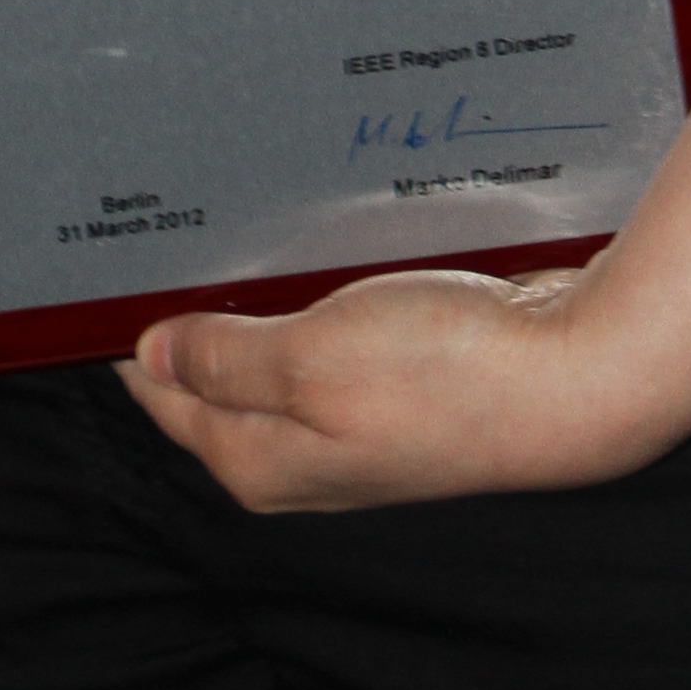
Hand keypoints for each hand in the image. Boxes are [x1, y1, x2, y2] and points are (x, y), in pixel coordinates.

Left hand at [115, 257, 671, 514]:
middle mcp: (300, 455)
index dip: (132, 331)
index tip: (116, 264)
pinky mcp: (398, 388)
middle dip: (191, 312)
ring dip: (258, 298)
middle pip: (214, 378)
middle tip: (175, 230)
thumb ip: (223, 361)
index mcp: (258, 461)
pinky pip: (330, 339)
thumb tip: (147, 357)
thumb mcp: (311, 359)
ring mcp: (352, 425)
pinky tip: (320, 251)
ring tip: (243, 228)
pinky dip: (315, 297)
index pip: (161, 396)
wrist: (574, 379)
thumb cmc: (446, 377)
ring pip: (274, 354)